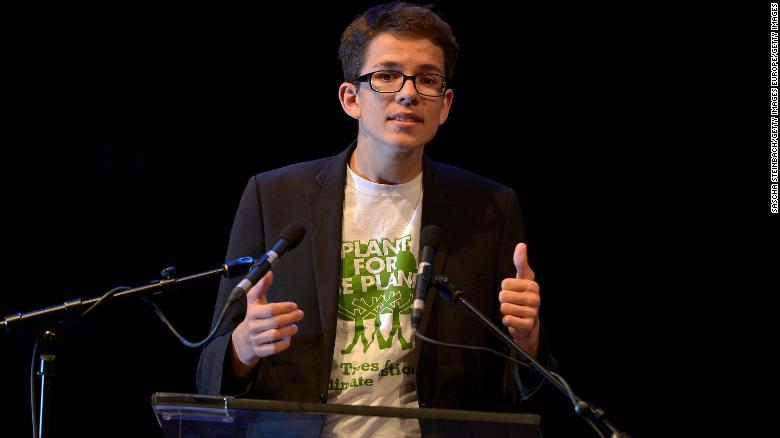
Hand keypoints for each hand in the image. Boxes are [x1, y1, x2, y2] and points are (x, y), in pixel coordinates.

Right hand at [230, 271, 303, 377]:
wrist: (243, 339)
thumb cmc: (254, 316)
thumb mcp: (255, 301)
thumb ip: (262, 287)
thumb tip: (268, 272)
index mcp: (253, 312)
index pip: (270, 310)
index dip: (284, 307)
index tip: (295, 305)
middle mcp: (253, 326)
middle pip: (276, 322)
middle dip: (291, 317)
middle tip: (300, 314)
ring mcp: (255, 339)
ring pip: (275, 335)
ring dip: (289, 330)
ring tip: (295, 326)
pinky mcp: (259, 351)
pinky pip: (274, 348)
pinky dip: (283, 343)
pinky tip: (288, 338)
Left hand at [498, 243, 540, 357]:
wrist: (529, 324)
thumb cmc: (523, 297)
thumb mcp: (523, 279)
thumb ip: (521, 262)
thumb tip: (521, 245)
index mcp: (532, 285)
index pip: (505, 283)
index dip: (505, 288)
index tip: (514, 291)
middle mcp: (535, 298)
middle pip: (503, 296)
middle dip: (504, 300)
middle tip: (513, 303)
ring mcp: (532, 312)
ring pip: (504, 308)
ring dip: (506, 311)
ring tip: (514, 311)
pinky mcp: (528, 325)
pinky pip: (507, 320)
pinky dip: (507, 321)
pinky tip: (515, 320)